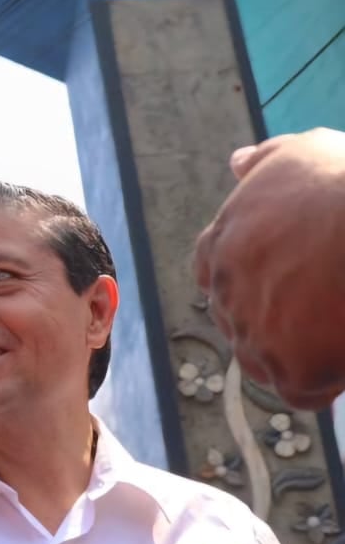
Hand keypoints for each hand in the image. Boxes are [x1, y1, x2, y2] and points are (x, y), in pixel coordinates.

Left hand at [194, 128, 344, 409]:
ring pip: (263, 360)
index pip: (213, 273)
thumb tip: (237, 162)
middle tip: (320, 314)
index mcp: (221, 243)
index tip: (282, 282)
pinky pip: (297, 391)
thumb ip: (265, 161)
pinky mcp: (291, 364)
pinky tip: (342, 365)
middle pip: (239, 322)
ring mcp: (255, 329)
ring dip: (294, 356)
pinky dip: (321, 384)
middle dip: (273, 321)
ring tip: (334, 339)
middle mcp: (227, 288)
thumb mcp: (301, 153)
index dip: (248, 282)